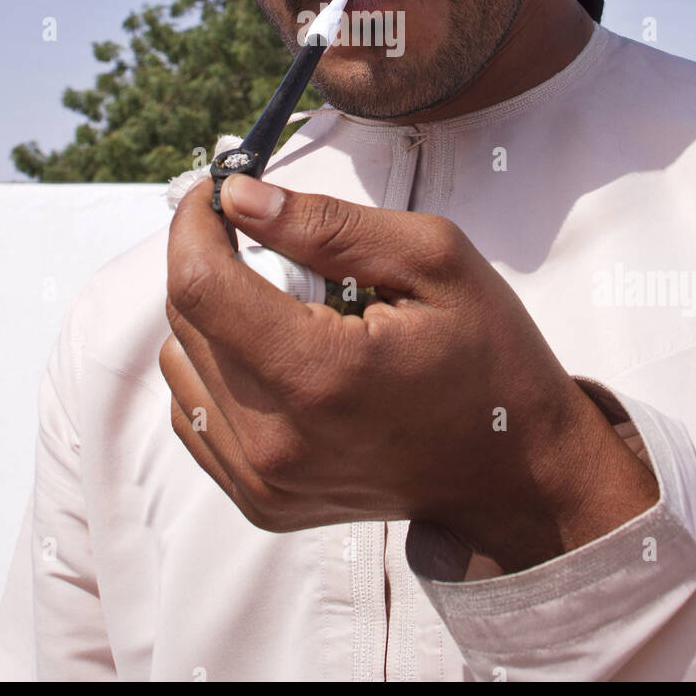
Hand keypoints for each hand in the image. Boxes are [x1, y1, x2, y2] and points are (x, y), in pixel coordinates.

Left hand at [160, 174, 657, 570]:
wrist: (514, 473)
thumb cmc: (486, 355)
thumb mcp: (432, 259)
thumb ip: (327, 224)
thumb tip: (239, 198)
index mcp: (320, 375)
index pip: (200, 284)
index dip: (194, 224)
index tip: (218, 194)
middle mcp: (276, 440)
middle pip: (185, 322)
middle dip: (210, 260)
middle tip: (264, 238)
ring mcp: (263, 481)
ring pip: (181, 365)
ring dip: (214, 318)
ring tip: (285, 309)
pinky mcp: (259, 502)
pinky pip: (196, 414)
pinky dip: (220, 370)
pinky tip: (279, 358)